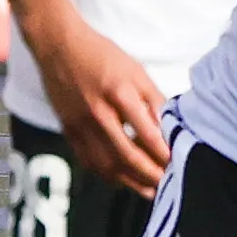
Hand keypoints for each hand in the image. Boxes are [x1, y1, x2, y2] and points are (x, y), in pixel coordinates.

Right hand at [19, 8, 169, 197]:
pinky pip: (88, 161)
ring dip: (130, 181)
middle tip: (168, 183)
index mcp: (119, 93)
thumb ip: (153, 99)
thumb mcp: (136, 71)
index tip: (178, 163)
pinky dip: (107, 175)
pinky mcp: (68, 131)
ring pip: (107, 165)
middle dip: (150, 174)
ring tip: (150, 189)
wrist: (59, 46)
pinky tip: (122, 179)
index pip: (147, 133)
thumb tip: (170, 126)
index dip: (164, 153)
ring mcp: (80, 125)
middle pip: (127, 156)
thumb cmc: (102, 55)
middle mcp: (98, 113)